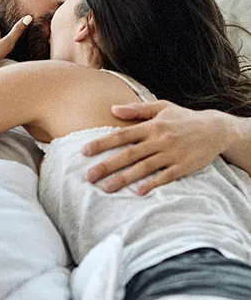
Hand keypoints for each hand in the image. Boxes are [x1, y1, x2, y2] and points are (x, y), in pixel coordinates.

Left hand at [82, 100, 239, 194]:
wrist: (216, 129)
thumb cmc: (184, 118)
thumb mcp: (161, 107)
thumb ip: (136, 109)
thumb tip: (112, 109)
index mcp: (152, 126)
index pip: (122, 135)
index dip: (102, 143)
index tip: (84, 151)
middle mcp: (159, 140)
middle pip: (129, 154)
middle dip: (107, 165)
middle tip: (88, 176)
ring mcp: (171, 154)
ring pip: (143, 168)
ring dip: (124, 179)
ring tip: (106, 188)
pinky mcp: (183, 167)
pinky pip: (165, 177)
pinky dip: (152, 184)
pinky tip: (137, 192)